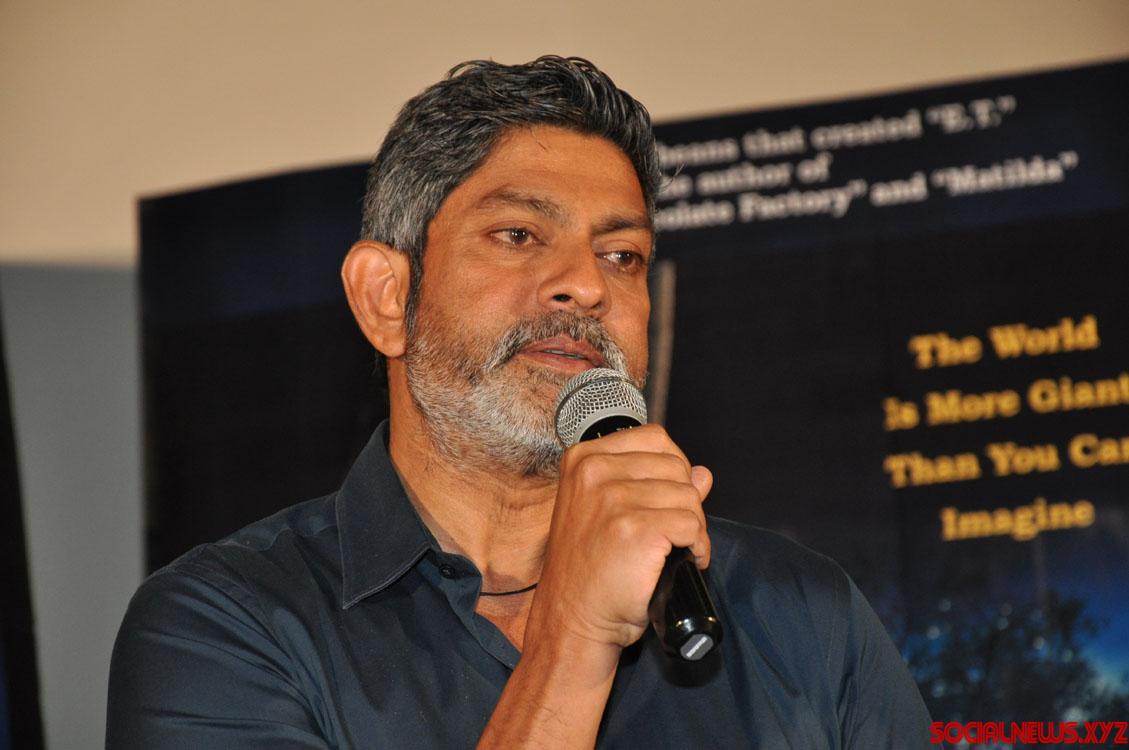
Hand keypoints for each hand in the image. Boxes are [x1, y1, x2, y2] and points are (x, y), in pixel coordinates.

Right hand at [527, 424, 713, 659]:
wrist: (572, 620)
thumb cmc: (589, 572)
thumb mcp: (611, 514)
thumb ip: (652, 484)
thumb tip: (702, 474)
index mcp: (583, 459)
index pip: (655, 438)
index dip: (673, 470)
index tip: (665, 499)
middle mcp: (594, 471)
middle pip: (676, 467)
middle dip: (685, 501)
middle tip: (671, 533)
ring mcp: (614, 499)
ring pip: (689, 497)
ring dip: (693, 527)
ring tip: (673, 550)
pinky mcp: (635, 529)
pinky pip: (692, 526)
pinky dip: (698, 547)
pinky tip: (682, 561)